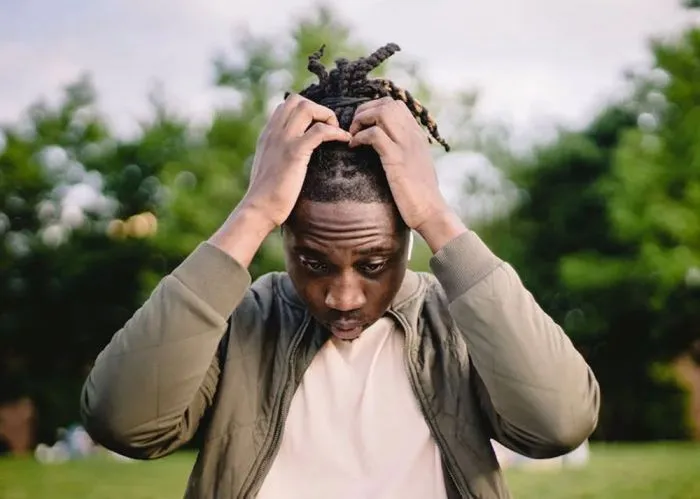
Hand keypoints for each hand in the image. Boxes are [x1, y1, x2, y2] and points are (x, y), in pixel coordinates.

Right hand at [242, 94, 351, 227]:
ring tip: (336, 132)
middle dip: (317, 109)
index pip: (285, 106)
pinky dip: (336, 132)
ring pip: (307, 108)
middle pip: (297, 100)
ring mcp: (283, 140)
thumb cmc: (266, 196)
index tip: (318, 127)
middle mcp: (274, 132)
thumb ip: (278, 155)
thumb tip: (291, 157)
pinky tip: (345, 140)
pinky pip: (320, 131)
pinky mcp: (294, 152)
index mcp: (268, 134)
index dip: (306, 110)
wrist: (258, 209)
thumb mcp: (270, 167)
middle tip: (329, 128)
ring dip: (327, 116)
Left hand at [348, 97, 459, 237]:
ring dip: (361, 120)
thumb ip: (404, 151)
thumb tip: (386, 148)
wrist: (431, 211)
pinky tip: (354, 147)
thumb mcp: (414, 165)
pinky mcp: (397, 159)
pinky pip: (375, 135)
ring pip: (382, 112)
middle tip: (354, 129)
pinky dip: (360, 137)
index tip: (362, 126)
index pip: (395, 105)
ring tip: (353, 136)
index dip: (373, 109)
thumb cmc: (420, 194)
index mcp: (416, 135)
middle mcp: (413, 135)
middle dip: (364, 111)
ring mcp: (406, 145)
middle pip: (387, 103)